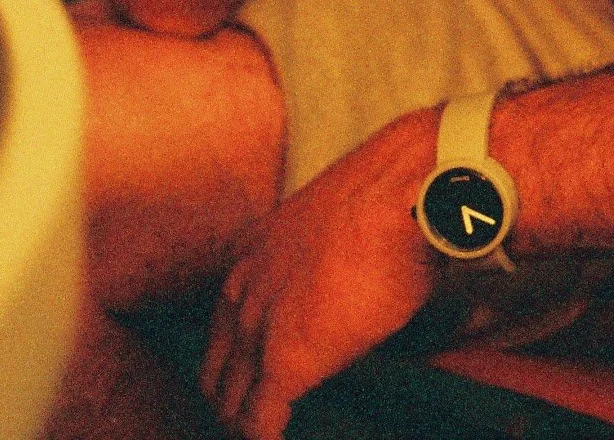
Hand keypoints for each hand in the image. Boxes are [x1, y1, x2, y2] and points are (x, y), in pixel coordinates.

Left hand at [199, 111, 439, 439]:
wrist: (397, 197)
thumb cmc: (384, 200)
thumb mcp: (332, 227)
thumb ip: (318, 264)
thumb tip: (345, 286)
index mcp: (252, 257)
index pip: (222, 326)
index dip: (235, 360)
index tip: (254, 378)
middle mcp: (243, 294)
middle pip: (216, 370)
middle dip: (231, 398)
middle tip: (254, 417)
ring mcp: (259, 330)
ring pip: (230, 400)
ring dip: (246, 423)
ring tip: (264, 434)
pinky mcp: (285, 364)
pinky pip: (259, 422)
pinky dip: (265, 438)